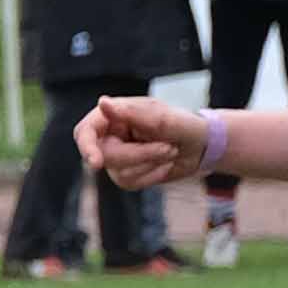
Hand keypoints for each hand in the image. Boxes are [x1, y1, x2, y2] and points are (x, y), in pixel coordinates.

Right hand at [76, 95, 211, 190]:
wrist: (202, 146)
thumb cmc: (184, 125)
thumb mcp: (163, 117)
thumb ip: (132, 113)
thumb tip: (102, 103)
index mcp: (112, 116)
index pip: (85, 133)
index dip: (87, 147)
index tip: (97, 163)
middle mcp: (108, 137)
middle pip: (106, 156)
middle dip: (141, 156)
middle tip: (169, 148)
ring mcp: (115, 158)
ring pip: (119, 172)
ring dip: (151, 164)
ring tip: (171, 151)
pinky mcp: (125, 174)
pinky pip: (130, 183)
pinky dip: (152, 176)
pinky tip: (165, 164)